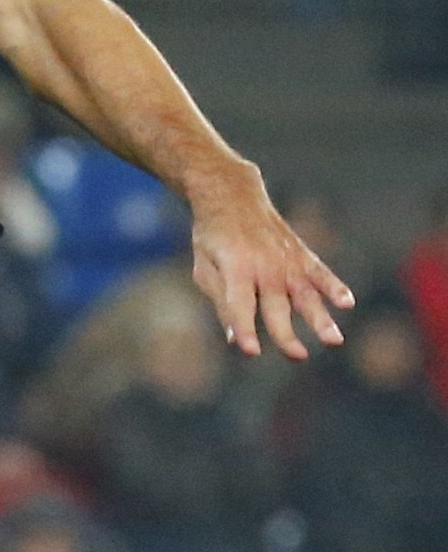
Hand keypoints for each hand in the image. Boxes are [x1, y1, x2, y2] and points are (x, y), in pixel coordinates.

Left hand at [189, 162, 353, 359]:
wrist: (232, 196)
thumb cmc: (213, 238)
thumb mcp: (204, 266)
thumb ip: (221, 301)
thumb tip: (234, 339)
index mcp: (234, 267)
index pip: (239, 303)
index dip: (244, 326)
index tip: (251, 350)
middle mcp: (263, 265)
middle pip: (275, 305)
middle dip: (285, 332)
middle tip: (297, 356)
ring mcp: (286, 260)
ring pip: (305, 293)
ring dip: (320, 317)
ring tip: (334, 340)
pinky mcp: (302, 255)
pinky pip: (321, 273)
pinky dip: (334, 286)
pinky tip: (347, 302)